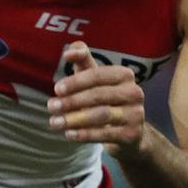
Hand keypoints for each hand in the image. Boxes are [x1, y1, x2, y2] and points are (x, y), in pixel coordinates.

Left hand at [48, 41, 145, 157]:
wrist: (126, 130)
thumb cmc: (103, 97)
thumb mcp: (92, 76)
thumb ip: (81, 59)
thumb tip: (68, 52)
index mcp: (124, 74)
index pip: (97, 75)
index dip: (76, 81)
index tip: (56, 89)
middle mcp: (134, 92)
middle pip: (98, 95)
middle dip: (71, 101)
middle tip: (51, 106)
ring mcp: (136, 114)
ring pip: (101, 115)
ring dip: (74, 119)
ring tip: (55, 122)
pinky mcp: (133, 135)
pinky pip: (105, 134)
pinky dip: (85, 134)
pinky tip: (69, 134)